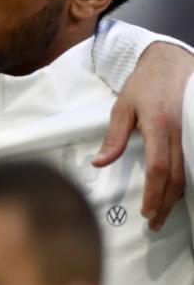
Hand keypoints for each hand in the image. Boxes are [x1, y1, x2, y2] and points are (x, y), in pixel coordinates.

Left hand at [93, 42, 192, 230]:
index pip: (158, 168)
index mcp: (158, 126)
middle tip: (154, 223)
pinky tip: (177, 193)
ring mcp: (191, 133)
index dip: (154, 194)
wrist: (169, 62)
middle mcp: (179, 132)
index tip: (146, 212)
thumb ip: (113, 137)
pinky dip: (186, 181)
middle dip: (166, 203)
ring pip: (188, 173)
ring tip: (164, 214)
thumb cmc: (143, 84)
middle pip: (176, 177)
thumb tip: (100, 163)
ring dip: (176, 196)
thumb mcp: (122, 107)